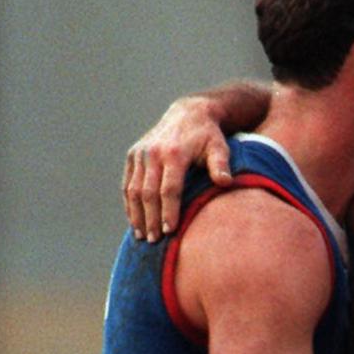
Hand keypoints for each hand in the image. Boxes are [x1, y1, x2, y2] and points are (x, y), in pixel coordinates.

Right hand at [122, 96, 231, 241]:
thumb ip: (220, 166)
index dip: (168, 211)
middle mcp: (153, 153)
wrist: (190, 113)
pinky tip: (135, 221)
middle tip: (154, 240)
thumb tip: (226, 183)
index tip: (170, 231)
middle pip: (148, 193)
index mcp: (174, 153)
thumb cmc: (209, 136)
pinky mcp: (133, 155)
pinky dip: (129, 203)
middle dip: (151, 219)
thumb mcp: (219, 147)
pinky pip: (127, 184)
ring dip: (136, 215)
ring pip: (133, 190)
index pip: (168, 189)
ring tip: (142, 236)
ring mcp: (140, 154)